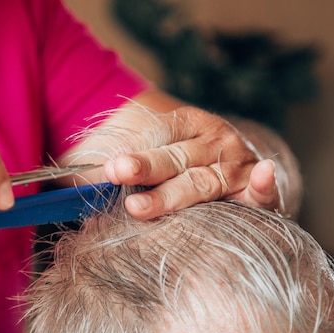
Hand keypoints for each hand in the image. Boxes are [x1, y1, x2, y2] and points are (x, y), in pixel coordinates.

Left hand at [103, 106, 283, 218]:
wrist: (229, 168)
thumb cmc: (175, 171)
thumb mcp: (143, 160)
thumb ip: (108, 169)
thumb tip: (68, 182)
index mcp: (186, 123)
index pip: (158, 134)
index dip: (132, 150)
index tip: (107, 166)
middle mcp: (214, 138)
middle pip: (175, 157)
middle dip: (145, 167)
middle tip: (117, 173)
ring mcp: (238, 162)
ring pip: (202, 182)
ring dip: (172, 195)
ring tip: (140, 207)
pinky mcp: (257, 187)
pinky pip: (262, 192)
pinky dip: (264, 185)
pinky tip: (265, 175)